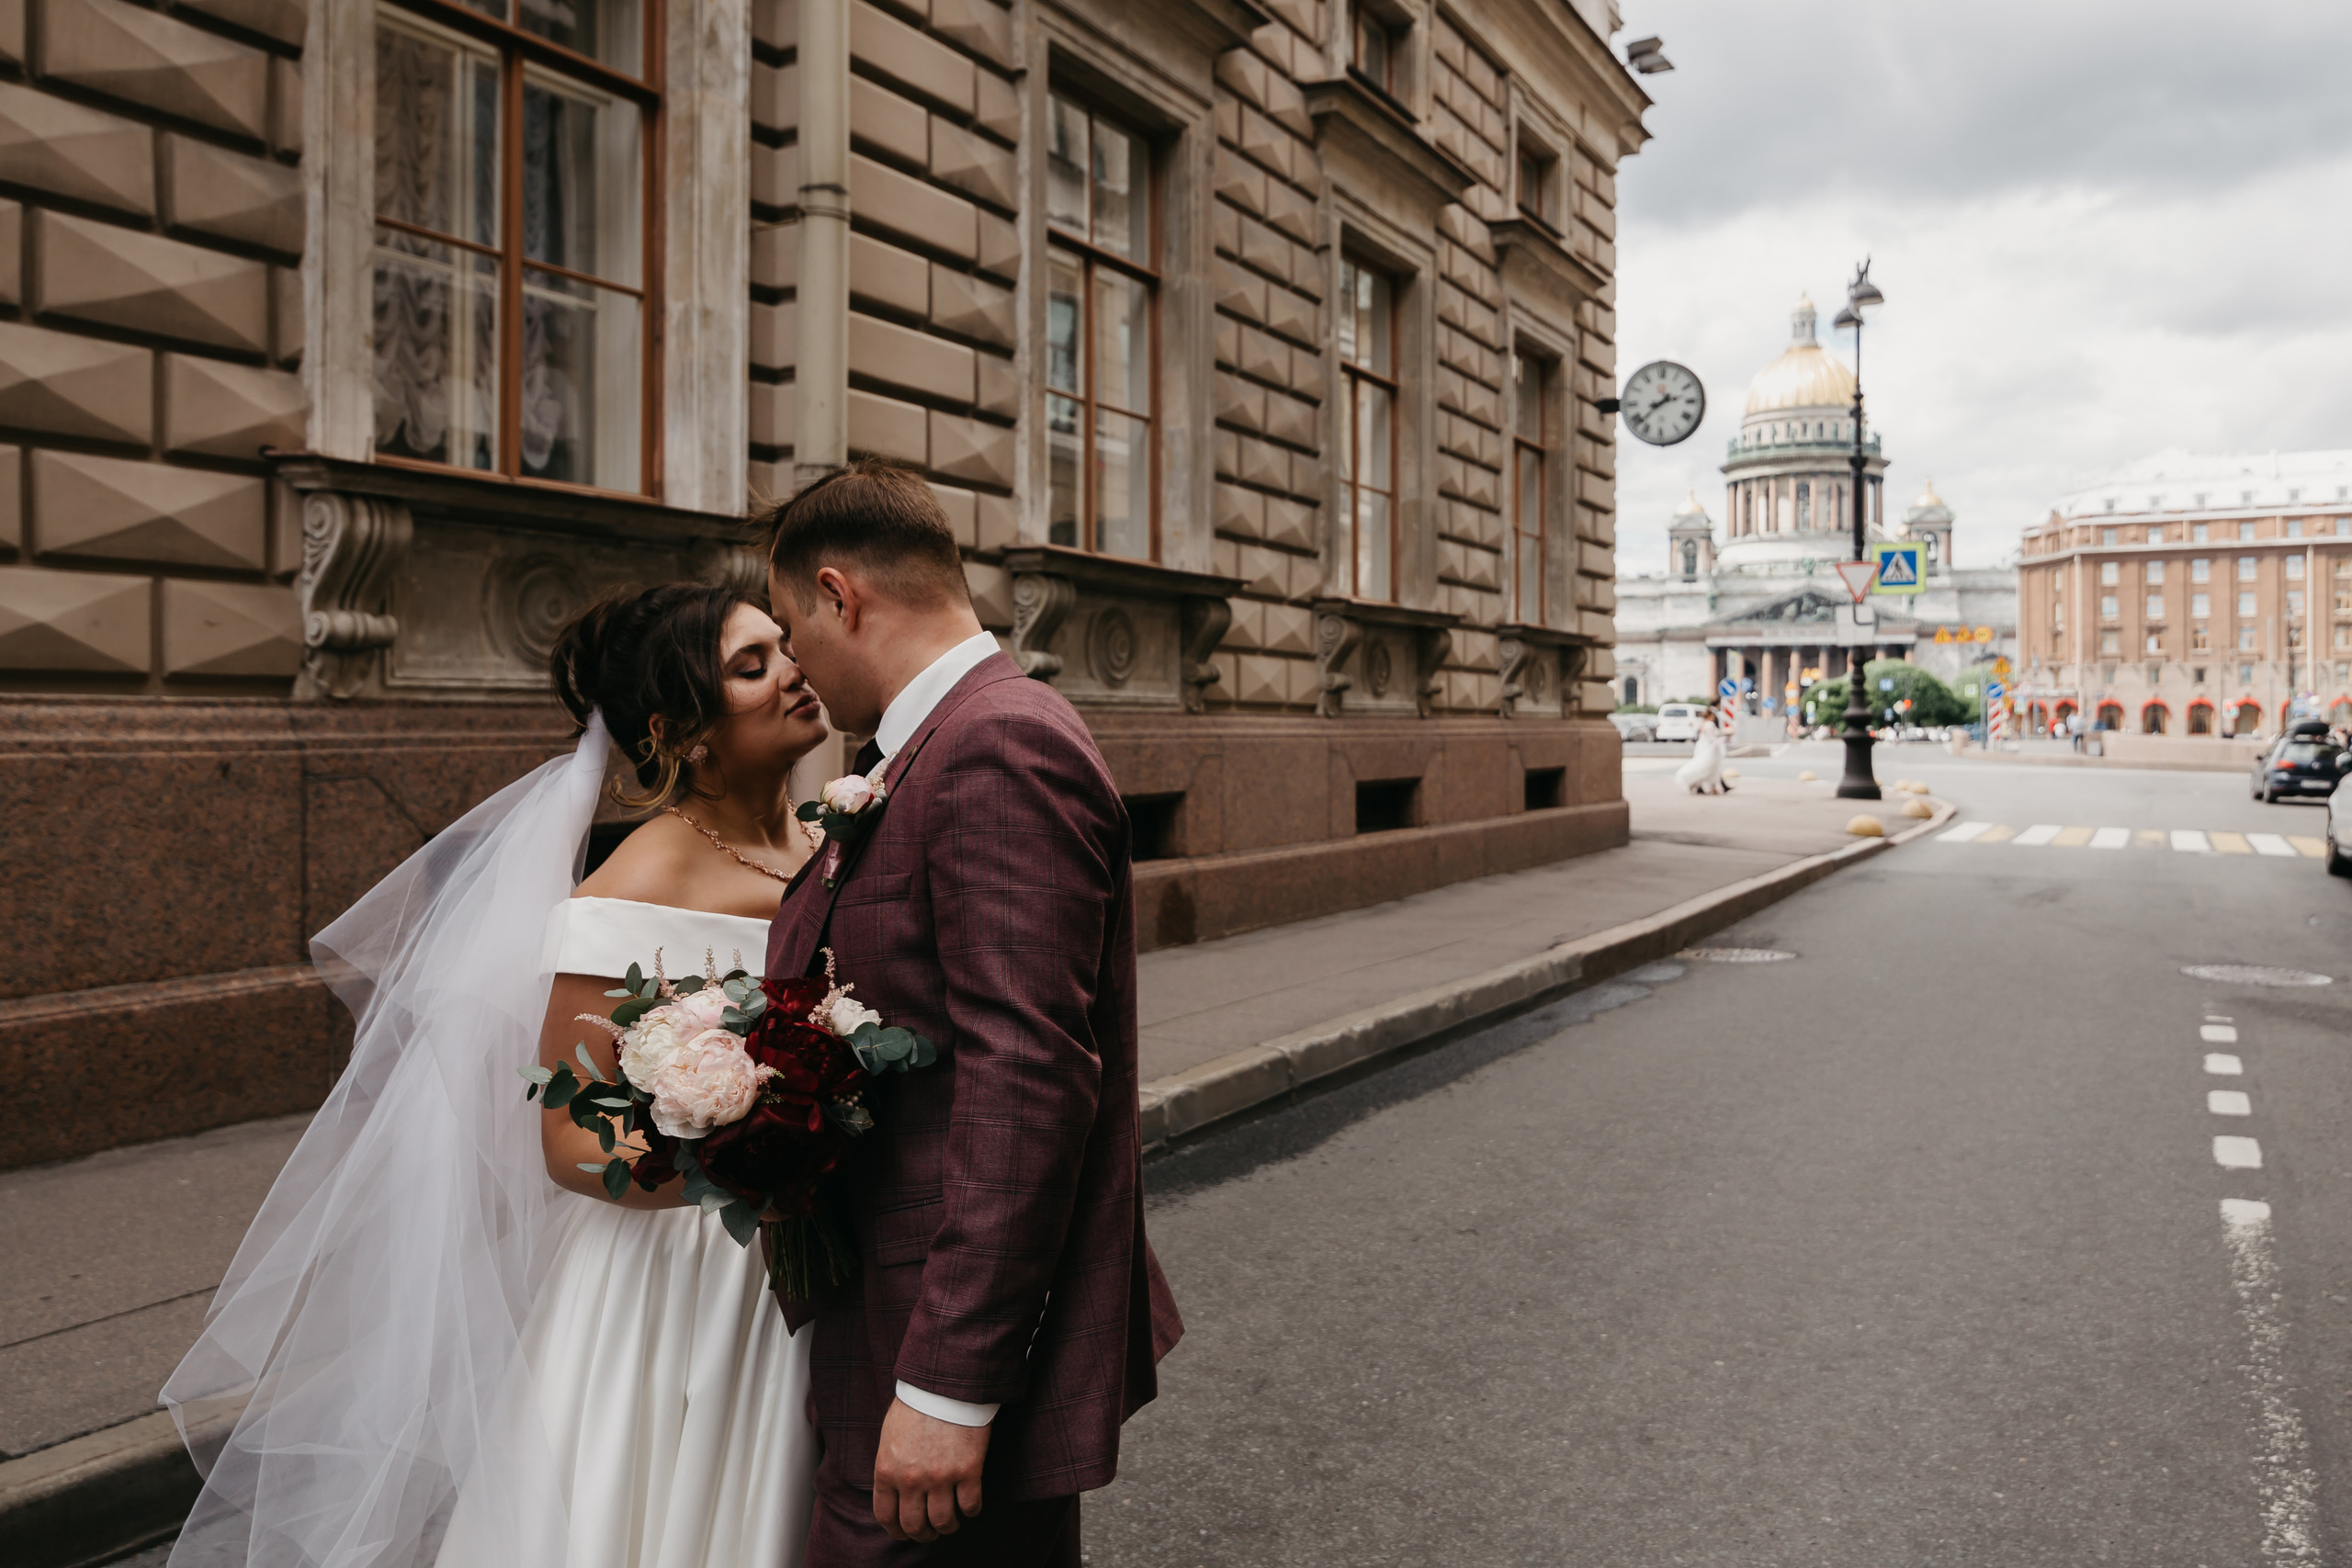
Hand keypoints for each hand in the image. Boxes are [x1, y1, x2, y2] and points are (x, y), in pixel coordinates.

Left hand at [872, 1397, 988, 1541]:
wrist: (945, 1384)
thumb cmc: (916, 1405)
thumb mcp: (890, 1438)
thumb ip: (890, 1468)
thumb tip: (895, 1492)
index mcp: (886, 1470)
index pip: (886, 1516)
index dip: (896, 1531)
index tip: (904, 1533)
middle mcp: (911, 1479)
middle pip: (915, 1526)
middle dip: (923, 1535)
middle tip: (930, 1532)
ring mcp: (940, 1477)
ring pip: (943, 1522)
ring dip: (947, 1527)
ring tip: (951, 1521)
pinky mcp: (968, 1470)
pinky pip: (970, 1506)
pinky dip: (970, 1511)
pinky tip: (969, 1505)